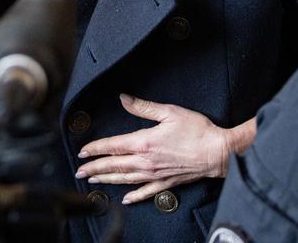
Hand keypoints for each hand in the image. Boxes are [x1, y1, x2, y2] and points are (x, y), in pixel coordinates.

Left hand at [75, 94, 255, 203]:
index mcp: (145, 142)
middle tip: (80, 171)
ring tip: (94, 181)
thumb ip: (143, 107)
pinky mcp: (166, 184)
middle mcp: (146, 162)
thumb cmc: (196, 130)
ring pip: (126, 179)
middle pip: (115, 166)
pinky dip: (133, 195)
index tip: (82, 151)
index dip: (96, 148)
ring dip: (108, 180)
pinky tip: (125, 198)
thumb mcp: (169, 112)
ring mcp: (156, 175)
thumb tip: (123, 99)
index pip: (113, 146)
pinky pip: (146, 192)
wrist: (217, 152)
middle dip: (95, 168)